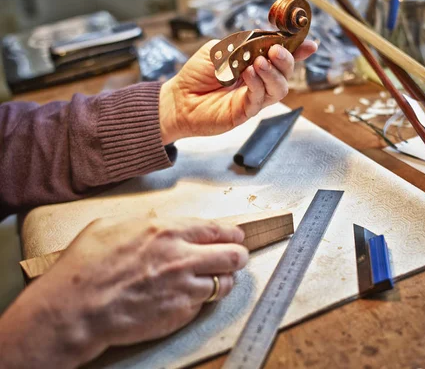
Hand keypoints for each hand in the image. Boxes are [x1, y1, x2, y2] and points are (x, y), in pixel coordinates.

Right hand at [0, 217, 247, 368]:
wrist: (76, 309)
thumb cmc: (85, 268)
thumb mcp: (111, 227)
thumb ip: (143, 222)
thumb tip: (157, 222)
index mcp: (166, 230)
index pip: (216, 229)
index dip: (231, 233)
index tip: (236, 236)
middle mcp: (181, 257)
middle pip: (233, 255)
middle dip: (238, 255)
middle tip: (236, 257)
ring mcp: (183, 287)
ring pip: (225, 282)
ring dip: (223, 279)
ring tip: (217, 279)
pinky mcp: (180, 312)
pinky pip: (204, 304)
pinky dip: (202, 300)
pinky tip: (191, 296)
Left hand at [159, 39, 317, 143]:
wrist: (179, 98)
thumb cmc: (197, 75)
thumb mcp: (219, 50)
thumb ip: (241, 45)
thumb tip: (262, 42)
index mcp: (255, 63)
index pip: (280, 57)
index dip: (297, 51)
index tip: (310, 44)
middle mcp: (259, 81)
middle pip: (286, 72)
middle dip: (287, 60)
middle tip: (275, 51)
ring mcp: (254, 98)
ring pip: (279, 88)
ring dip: (273, 73)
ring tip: (260, 63)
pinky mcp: (245, 112)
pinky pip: (259, 99)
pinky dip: (257, 84)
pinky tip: (247, 74)